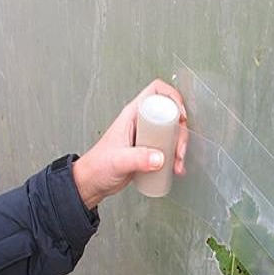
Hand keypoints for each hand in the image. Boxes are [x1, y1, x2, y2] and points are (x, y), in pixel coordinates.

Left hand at [72, 79, 187, 208]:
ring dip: (179, 147)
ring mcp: (146, 136)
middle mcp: (141, 122)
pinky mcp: (149, 150)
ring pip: (171, 133)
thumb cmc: (98, 166)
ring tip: (177, 163)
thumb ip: (138, 158)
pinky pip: (168, 148)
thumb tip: (160, 158)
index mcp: (132, 115)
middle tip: (178, 150)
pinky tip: (175, 168)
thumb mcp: (118, 160)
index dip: (172, 98)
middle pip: (170, 115)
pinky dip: (175, 158)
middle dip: (180, 132)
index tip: (180, 115)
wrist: (93, 182)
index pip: (156, 92)